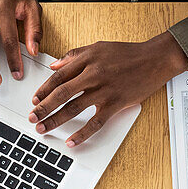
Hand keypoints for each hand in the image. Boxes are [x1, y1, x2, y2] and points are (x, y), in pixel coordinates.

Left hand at [29, 31, 187, 146]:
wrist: (155, 59)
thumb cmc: (129, 53)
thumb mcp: (99, 47)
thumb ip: (75, 55)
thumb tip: (54, 65)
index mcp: (88, 59)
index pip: (58, 76)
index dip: (43, 89)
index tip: (35, 99)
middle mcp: (93, 74)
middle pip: (61, 93)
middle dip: (43, 107)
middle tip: (32, 117)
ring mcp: (104, 90)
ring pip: (73, 108)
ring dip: (55, 120)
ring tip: (43, 128)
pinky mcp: (115, 104)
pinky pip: (95, 122)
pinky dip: (82, 134)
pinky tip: (71, 141)